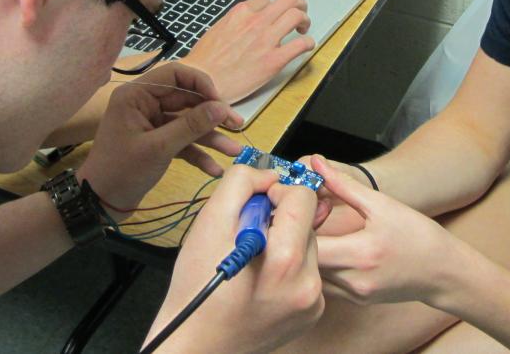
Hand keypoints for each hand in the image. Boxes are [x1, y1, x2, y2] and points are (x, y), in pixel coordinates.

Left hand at [78, 63, 243, 216]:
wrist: (99, 204)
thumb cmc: (122, 171)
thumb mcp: (159, 148)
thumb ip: (191, 126)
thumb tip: (222, 108)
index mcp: (137, 95)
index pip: (175, 75)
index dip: (201, 84)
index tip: (221, 102)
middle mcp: (144, 104)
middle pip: (186, 100)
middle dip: (213, 115)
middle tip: (238, 126)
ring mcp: (151, 124)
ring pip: (188, 123)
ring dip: (210, 137)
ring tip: (234, 151)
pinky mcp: (157, 143)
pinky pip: (182, 142)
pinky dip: (198, 153)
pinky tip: (214, 169)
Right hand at [150, 165, 324, 352]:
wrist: (197, 341)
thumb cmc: (198, 286)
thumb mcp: (210, 221)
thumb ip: (242, 184)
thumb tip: (269, 174)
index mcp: (286, 259)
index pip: (303, 196)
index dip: (277, 193)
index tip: (256, 206)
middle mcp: (308, 283)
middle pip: (307, 222)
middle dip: (280, 221)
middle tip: (248, 238)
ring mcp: (312, 302)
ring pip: (308, 247)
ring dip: (285, 244)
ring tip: (254, 263)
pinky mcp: (312, 313)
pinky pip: (308, 273)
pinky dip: (289, 270)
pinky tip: (263, 281)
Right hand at [179, 0, 313, 103]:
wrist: (202, 82)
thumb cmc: (205, 62)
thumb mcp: (218, 30)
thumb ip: (235, 23)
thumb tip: (245, 24)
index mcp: (240, 13)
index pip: (267, 1)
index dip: (274, 8)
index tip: (276, 16)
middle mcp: (256, 22)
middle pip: (288, 1)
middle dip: (298, 5)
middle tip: (299, 14)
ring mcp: (266, 40)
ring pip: (297, 16)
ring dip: (305, 20)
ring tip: (303, 29)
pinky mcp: (274, 60)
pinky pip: (301, 45)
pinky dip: (309, 43)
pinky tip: (306, 47)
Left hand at [311, 156, 456, 305]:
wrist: (444, 272)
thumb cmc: (418, 235)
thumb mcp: (382, 204)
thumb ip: (344, 185)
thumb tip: (316, 164)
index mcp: (361, 253)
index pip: (309, 243)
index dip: (299, 225)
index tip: (303, 209)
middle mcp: (355, 280)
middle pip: (306, 262)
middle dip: (300, 239)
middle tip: (303, 220)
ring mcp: (355, 294)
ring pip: (313, 276)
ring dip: (309, 256)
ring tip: (316, 234)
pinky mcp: (357, 301)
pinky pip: (327, 285)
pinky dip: (322, 268)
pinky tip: (330, 251)